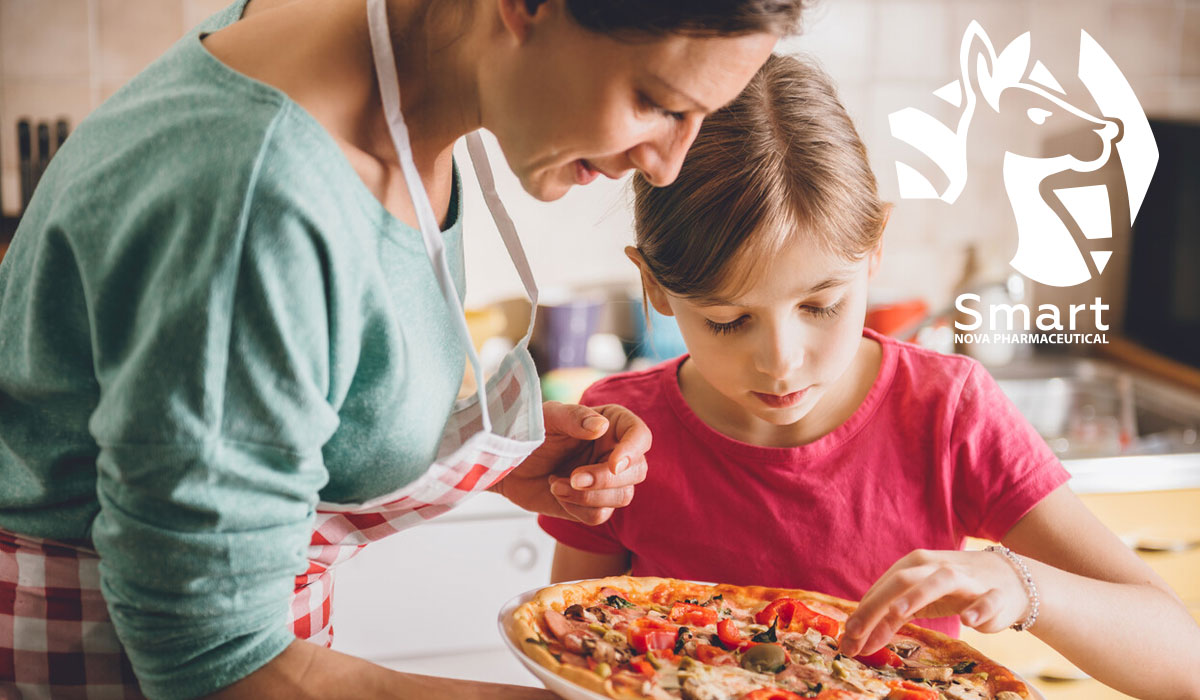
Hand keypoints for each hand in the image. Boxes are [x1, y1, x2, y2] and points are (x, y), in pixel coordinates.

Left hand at [491, 401, 650, 525]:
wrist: (505, 464)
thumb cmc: (527, 432)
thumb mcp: (548, 418)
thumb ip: (574, 417)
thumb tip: (601, 427)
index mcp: (611, 424)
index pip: (640, 436)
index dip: (633, 451)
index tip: (614, 464)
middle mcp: (614, 453)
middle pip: (636, 472)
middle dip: (604, 480)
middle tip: (573, 477)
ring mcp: (606, 481)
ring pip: (622, 497)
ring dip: (588, 496)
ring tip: (556, 484)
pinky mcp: (592, 505)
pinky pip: (600, 516)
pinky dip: (577, 508)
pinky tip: (557, 492)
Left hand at [839, 549, 1030, 656]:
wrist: (1008, 579)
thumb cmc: (952, 591)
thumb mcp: (918, 602)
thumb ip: (890, 619)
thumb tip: (857, 643)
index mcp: (914, 565)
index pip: (882, 588)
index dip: (862, 613)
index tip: (846, 639)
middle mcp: (936, 567)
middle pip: (901, 581)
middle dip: (876, 607)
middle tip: (856, 633)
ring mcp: (966, 580)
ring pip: (939, 581)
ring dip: (918, 595)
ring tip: (898, 612)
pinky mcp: (995, 595)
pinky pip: (987, 601)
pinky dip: (978, 609)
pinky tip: (967, 620)